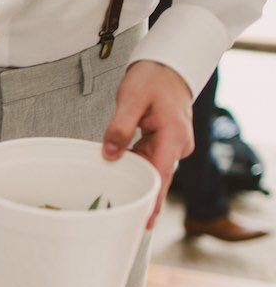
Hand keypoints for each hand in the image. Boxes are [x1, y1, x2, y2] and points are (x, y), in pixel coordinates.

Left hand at [102, 60, 194, 227]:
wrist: (168, 65)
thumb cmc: (152, 78)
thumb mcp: (131, 99)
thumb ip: (119, 127)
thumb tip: (110, 152)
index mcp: (173, 135)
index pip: (161, 175)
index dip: (152, 200)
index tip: (145, 220)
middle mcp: (177, 144)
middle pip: (158, 178)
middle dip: (143, 199)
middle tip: (125, 222)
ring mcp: (172, 145)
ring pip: (152, 170)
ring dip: (135, 181)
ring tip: (115, 200)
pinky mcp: (164, 143)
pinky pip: (149, 160)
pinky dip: (135, 167)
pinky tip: (119, 174)